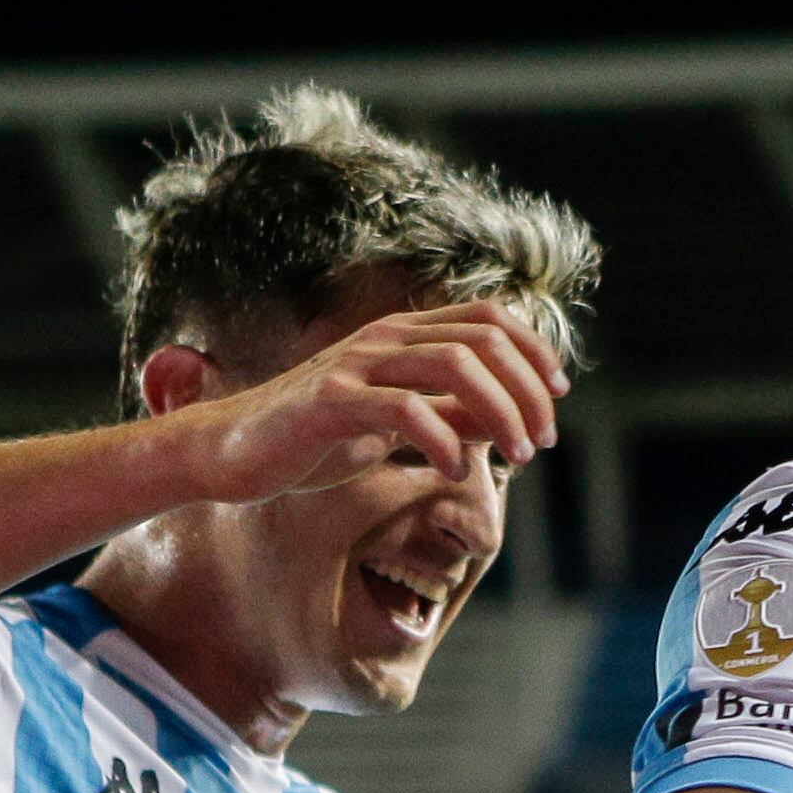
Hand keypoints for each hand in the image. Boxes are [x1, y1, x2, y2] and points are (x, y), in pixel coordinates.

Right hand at [192, 299, 565, 502]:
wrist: (233, 454)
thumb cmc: (315, 440)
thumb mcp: (398, 426)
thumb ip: (450, 416)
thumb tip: (509, 420)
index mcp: (404, 335)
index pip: (489, 319)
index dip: (534, 352)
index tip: (558, 398)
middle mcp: (385, 337)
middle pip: (483, 341)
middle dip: (528, 391)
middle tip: (542, 443)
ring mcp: (356, 364)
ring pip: (453, 365)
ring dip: (500, 413)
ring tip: (516, 457)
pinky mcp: (330, 400)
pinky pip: (404, 408)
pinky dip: (443, 441)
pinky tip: (453, 472)